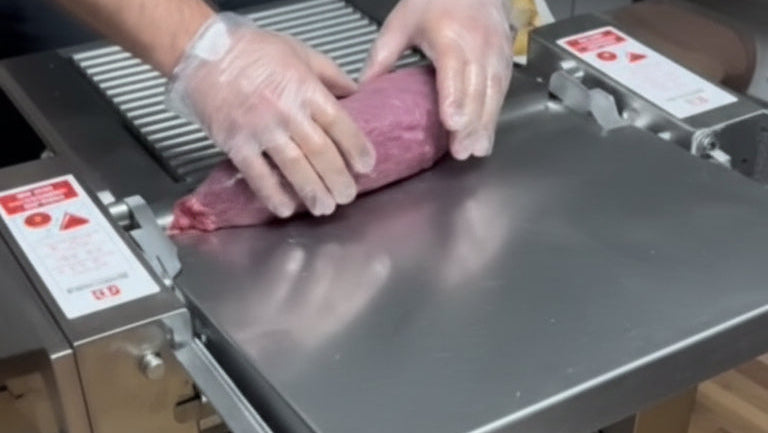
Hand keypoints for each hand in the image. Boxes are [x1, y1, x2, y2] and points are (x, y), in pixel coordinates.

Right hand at [166, 13, 375, 217]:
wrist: (202, 52)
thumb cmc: (250, 50)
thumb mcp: (299, 52)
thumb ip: (329, 74)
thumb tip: (354, 93)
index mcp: (305, 88)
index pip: (339, 124)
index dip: (357, 148)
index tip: (366, 165)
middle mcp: (286, 111)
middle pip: (321, 152)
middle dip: (338, 179)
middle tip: (347, 195)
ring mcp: (260, 129)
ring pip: (294, 168)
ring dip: (313, 192)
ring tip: (325, 207)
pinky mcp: (236, 143)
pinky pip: (258, 175)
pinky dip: (273, 195)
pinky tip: (286, 208)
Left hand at [361, 0, 513, 159]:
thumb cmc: (434, 0)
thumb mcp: (401, 22)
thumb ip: (383, 56)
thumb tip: (364, 91)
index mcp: (449, 34)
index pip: (455, 69)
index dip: (455, 97)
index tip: (451, 123)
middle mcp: (477, 43)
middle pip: (477, 88)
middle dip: (470, 123)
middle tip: (461, 151)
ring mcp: (495, 51)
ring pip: (494, 92)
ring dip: (486, 124)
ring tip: (476, 149)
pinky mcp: (505, 58)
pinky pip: (502, 90)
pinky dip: (494, 115)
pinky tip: (486, 135)